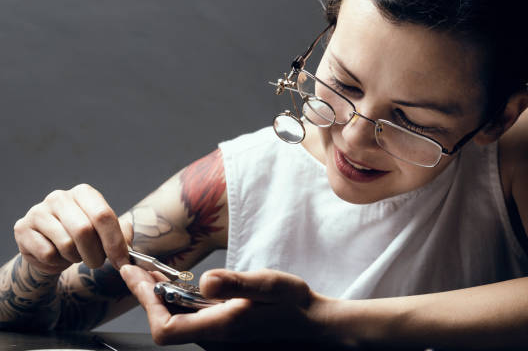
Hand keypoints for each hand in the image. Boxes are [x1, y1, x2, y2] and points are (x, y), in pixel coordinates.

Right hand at [13, 183, 131, 274]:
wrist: (49, 246)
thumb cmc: (83, 237)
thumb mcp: (105, 232)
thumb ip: (121, 236)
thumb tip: (126, 249)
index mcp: (84, 193)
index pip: (103, 215)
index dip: (115, 242)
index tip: (122, 262)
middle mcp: (60, 197)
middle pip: (84, 230)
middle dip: (96, 254)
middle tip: (97, 263)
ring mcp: (39, 211)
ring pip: (66, 244)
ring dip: (76, 258)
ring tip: (75, 255)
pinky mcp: (23, 228)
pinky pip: (48, 254)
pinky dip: (58, 262)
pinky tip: (57, 256)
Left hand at [120, 265, 331, 345]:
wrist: (314, 325)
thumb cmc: (294, 304)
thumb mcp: (268, 285)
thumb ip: (236, 284)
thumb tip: (205, 281)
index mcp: (221, 327)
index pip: (166, 327)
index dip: (146, 301)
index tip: (133, 274)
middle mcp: (215, 337)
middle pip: (166, 324)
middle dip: (147, 295)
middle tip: (136, 269)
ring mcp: (219, 337)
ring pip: (177, 321)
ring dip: (161, 298)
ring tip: (152, 273)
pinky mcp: (224, 332)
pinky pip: (191, 319)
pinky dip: (179, 301)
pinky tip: (181, 285)